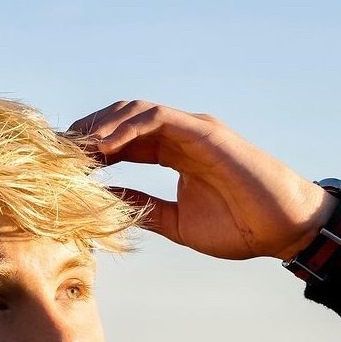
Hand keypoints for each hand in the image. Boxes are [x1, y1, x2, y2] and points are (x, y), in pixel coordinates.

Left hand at [69, 101, 335, 260]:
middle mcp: (181, 135)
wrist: (283, 228)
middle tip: (57, 156)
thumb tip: (105, 202)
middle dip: (86, 134)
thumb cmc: (239, 227)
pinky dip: (125, 129)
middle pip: (121, 120)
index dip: (91, 153)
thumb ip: (143, 207)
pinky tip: (101, 148)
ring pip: (133, 112)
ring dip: (99, 127)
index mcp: (175, 153)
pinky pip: (157, 119)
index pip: (123, 142)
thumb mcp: (176, 222)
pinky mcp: (205, 132)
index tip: (63, 171)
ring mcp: (193, 130)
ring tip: (72, 151)